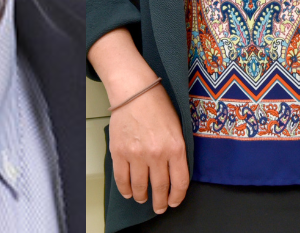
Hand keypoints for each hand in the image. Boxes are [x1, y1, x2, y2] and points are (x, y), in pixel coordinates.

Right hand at [108, 82, 189, 213]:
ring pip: (140, 187)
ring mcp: (136, 155)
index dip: (177, 197)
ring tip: (143, 198)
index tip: (174, 201)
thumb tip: (176, 173)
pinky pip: (121, 179)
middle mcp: (157, 154)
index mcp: (175, 147)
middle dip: (160, 202)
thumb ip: (177, 151)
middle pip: (159, 188)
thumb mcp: (178, 127)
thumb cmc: (158, 105)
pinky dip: (125, 190)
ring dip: (142, 197)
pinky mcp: (119, 153)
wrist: (135, 91)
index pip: (179, 182)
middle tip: (159, 207)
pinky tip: (129, 192)